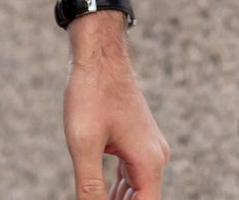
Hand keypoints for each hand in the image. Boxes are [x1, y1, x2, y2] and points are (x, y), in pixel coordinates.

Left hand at [65, 18, 166, 199]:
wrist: (99, 53)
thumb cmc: (91, 93)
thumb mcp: (83, 143)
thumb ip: (89, 186)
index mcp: (148, 162)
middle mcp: (154, 157)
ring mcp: (147, 148)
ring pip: (136, 192)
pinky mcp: (136, 140)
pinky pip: (131, 177)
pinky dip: (117, 192)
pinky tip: (102, 199)